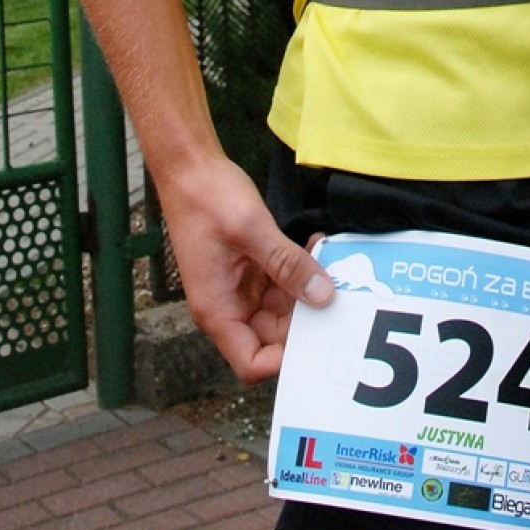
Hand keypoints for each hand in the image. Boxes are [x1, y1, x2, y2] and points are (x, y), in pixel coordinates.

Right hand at [157, 151, 333, 381]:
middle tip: (340, 298)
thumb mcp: (252, 230)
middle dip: (306, 320)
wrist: (189, 167)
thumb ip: (288, 264)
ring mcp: (239, 288)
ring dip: (307, 291)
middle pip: (274, 337)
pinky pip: (280, 283)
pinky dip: (299, 271)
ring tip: (330, 266)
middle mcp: (228, 306)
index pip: (252, 362)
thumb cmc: (207, 199)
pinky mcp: (249, 269)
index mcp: (218, 310)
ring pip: (282, 309)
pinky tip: (315, 248)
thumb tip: (322, 296)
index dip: (285, 360)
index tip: (319, 336)